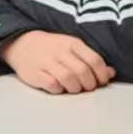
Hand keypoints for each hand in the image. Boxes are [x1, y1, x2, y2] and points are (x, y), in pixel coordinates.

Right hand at [0, 31, 115, 93]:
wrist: (22, 43)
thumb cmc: (54, 48)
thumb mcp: (73, 48)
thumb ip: (91, 60)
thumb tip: (110, 73)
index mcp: (73, 43)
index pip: (94, 60)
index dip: (102, 74)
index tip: (102, 82)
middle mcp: (60, 52)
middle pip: (83, 71)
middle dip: (89, 84)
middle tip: (88, 88)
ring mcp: (46, 62)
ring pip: (68, 79)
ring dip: (76, 88)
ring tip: (75, 89)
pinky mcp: (34, 74)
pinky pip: (52, 85)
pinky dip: (59, 90)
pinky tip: (60, 88)